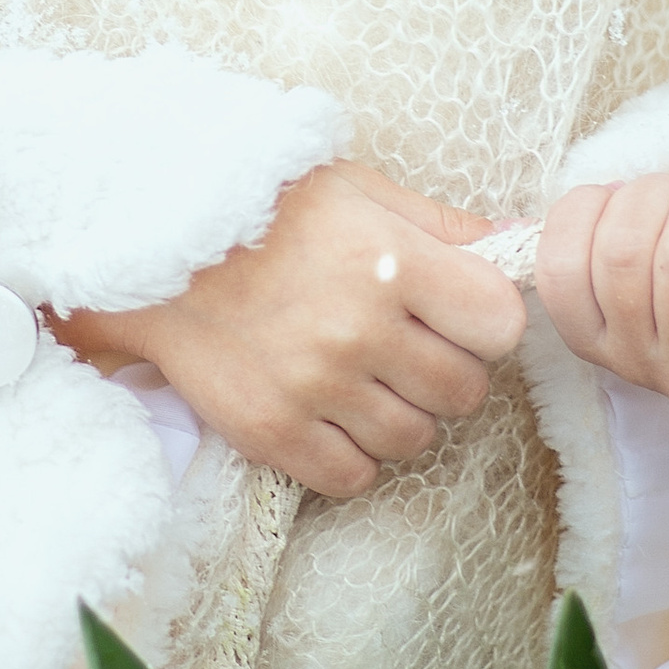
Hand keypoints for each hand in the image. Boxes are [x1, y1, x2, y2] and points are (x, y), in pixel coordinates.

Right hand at [49, 162, 525, 501]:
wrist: (151, 248)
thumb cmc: (264, 210)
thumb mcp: (358, 191)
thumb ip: (441, 223)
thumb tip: (517, 240)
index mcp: (391, 262)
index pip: (500, 325)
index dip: (487, 324)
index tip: (459, 315)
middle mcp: (359, 329)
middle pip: (464, 391)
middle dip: (446, 373)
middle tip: (405, 349)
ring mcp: (315, 386)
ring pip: (414, 439)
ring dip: (400, 416)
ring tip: (362, 379)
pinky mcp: (272, 431)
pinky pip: (353, 476)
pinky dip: (351, 454)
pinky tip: (329, 414)